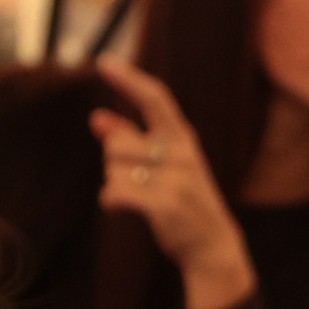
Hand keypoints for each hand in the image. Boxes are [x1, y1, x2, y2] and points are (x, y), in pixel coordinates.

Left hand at [90, 60, 255, 308]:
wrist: (212, 247)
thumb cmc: (184, 202)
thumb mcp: (163, 166)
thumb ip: (130, 140)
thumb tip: (96, 118)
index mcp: (183, 139)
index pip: (155, 99)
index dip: (128, 79)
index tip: (104, 61)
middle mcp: (181, 153)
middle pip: (117, 144)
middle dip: (115, 163)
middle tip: (143, 184)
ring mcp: (174, 178)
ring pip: (112, 169)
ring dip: (115, 184)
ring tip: (143, 198)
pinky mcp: (162, 204)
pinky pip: (113, 192)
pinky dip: (111, 201)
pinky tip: (125, 209)